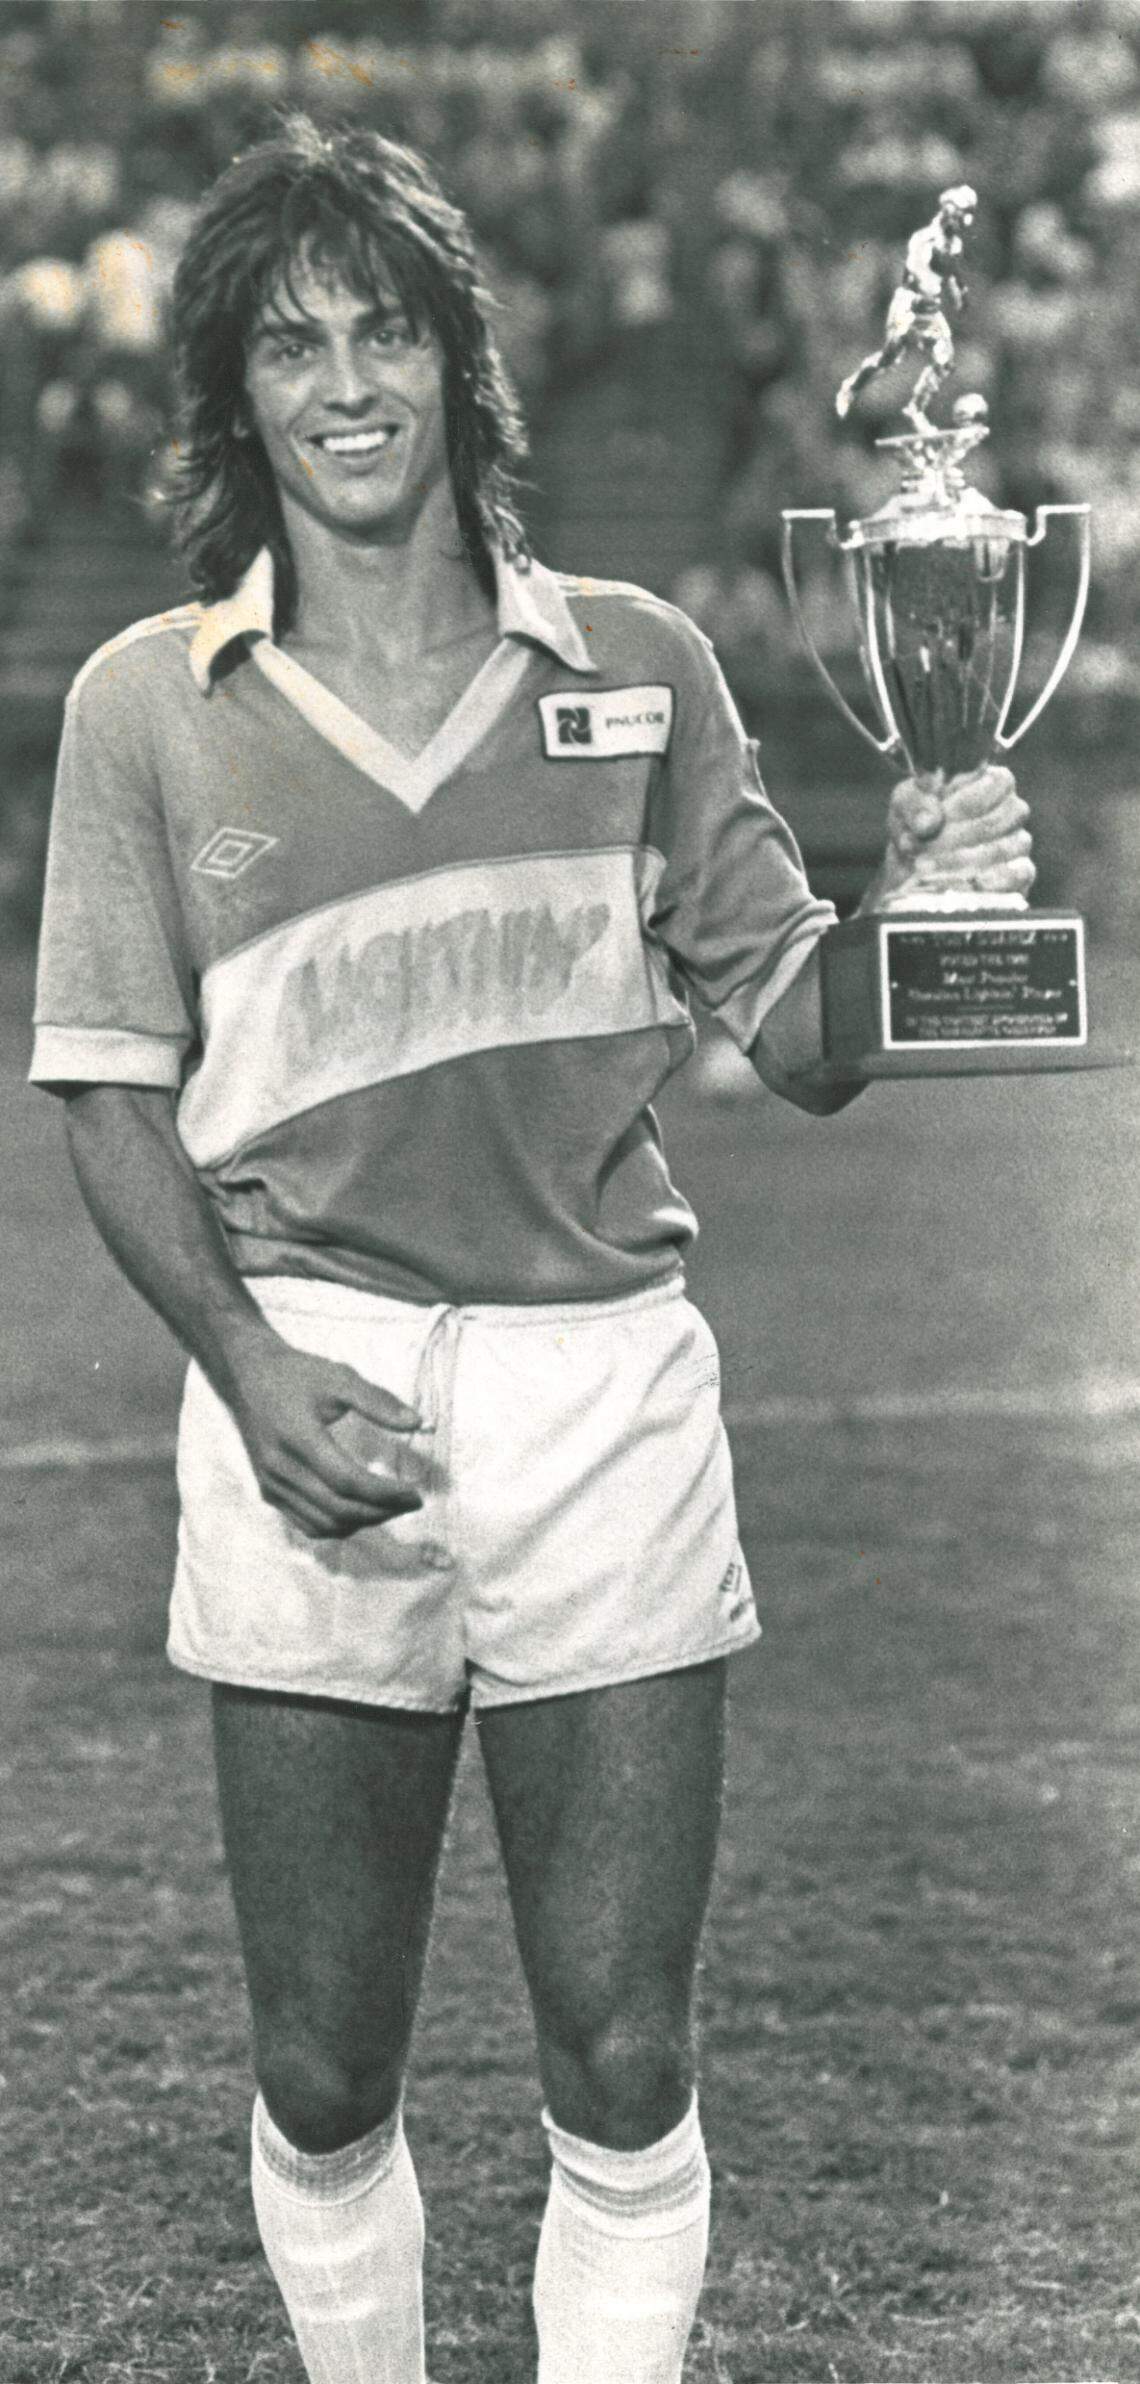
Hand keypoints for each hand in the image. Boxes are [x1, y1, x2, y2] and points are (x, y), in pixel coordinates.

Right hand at [222, 1336, 424, 1540]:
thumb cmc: (297, 1374)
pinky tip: (360, 1511)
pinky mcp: (268, 1491)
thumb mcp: (339, 1377)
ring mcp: (272, 1484)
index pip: (348, 1482)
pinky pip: (306, 1523)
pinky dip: (337, 1525)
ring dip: (362, 1522)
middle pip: (338, 1509)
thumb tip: (418, 1423)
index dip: (386, 1494)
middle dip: (381, 1511)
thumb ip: (378, 1401)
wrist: (247, 1376)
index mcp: (299, 1438)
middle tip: (411, 1502)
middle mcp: (281, 1468)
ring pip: (324, 1523)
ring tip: (390, 1507)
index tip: (415, 1493)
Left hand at [862, 765, 1033, 911]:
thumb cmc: (915, 825)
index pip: (999, 782)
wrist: (913, 869)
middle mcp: (1012, 811)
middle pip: (1002, 817)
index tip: (939, 817)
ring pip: (1006, 847)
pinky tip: (966, 884)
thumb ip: (914, 805)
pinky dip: (993, 881)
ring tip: (927, 868)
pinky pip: (1019, 874)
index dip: (969, 801)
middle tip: (923, 848)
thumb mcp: (905, 805)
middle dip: (958, 835)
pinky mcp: (1020, 875)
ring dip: (962, 860)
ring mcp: (1019, 843)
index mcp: (992, 782)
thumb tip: (928, 822)